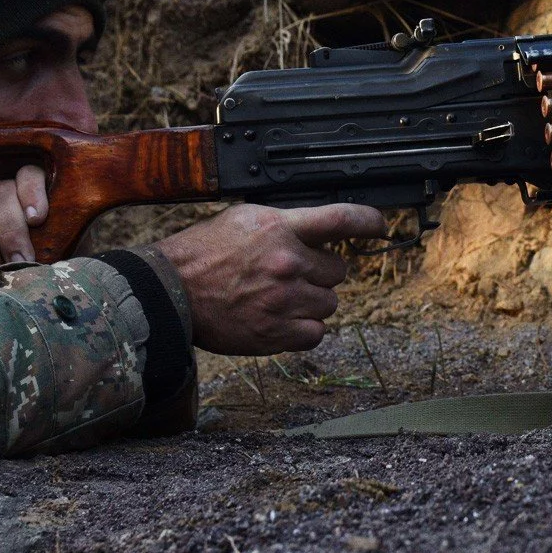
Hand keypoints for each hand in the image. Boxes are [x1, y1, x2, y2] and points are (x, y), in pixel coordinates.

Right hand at [157, 203, 387, 354]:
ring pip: (330, 304)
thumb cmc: (203, 253)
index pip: (341, 219)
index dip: (368, 221)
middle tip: (291, 274)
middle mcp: (287, 263)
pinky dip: (304, 329)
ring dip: (312, 302)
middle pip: (338, 271)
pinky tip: (283, 319)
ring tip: (280, 297)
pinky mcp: (276, 332)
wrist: (171, 291)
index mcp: (280, 228)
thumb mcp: (244, 219)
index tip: (379, 226)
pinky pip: (316, 333)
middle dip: (320, 273)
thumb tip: (317, 228)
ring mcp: (284, 300)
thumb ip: (285, 223)